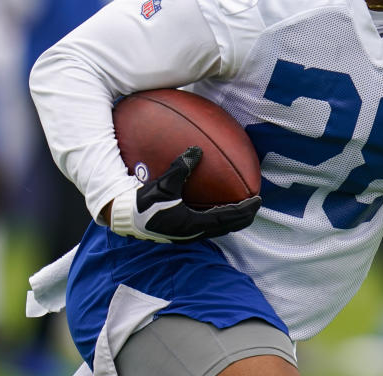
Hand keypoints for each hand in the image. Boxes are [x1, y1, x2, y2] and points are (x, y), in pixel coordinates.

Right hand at [109, 146, 260, 242]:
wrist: (124, 219)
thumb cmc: (143, 203)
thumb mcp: (163, 184)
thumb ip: (181, 167)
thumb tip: (197, 150)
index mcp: (194, 224)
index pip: (228, 218)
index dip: (245, 210)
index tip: (258, 200)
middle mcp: (194, 233)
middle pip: (228, 226)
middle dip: (244, 216)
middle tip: (255, 203)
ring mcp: (187, 234)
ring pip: (218, 228)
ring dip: (231, 218)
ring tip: (241, 206)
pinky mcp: (180, 231)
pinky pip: (206, 225)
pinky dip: (217, 217)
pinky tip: (214, 206)